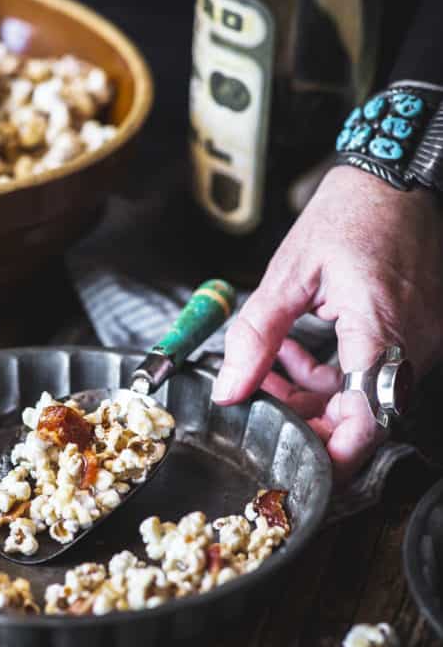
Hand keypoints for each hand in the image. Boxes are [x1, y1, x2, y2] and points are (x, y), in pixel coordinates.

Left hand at [213, 165, 442, 481]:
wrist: (396, 178)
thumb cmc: (349, 213)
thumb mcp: (288, 274)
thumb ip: (255, 337)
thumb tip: (229, 390)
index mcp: (380, 328)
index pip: (366, 419)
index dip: (334, 455)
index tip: (299, 469)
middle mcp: (410, 343)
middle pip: (360, 415)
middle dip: (306, 418)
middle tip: (261, 402)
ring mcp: (418, 341)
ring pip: (362, 396)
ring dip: (313, 395)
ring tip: (268, 368)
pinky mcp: (414, 334)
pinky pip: (372, 374)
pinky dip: (332, 374)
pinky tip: (295, 351)